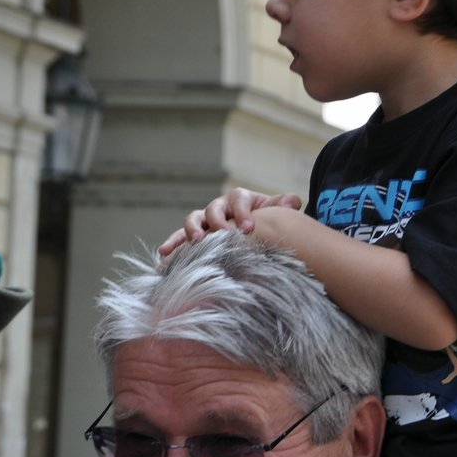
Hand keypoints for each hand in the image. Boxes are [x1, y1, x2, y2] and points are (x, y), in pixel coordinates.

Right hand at [158, 189, 301, 254]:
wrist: (255, 230)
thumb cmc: (266, 219)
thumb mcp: (276, 211)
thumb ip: (283, 205)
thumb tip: (293, 200)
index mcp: (238, 199)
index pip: (238, 200)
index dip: (242, 213)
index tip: (248, 229)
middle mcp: (219, 208)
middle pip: (212, 209)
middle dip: (216, 222)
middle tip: (221, 235)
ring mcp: (205, 222)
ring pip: (193, 221)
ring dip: (190, 231)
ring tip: (195, 242)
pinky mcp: (195, 237)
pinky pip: (180, 240)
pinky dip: (172, 246)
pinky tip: (163, 257)